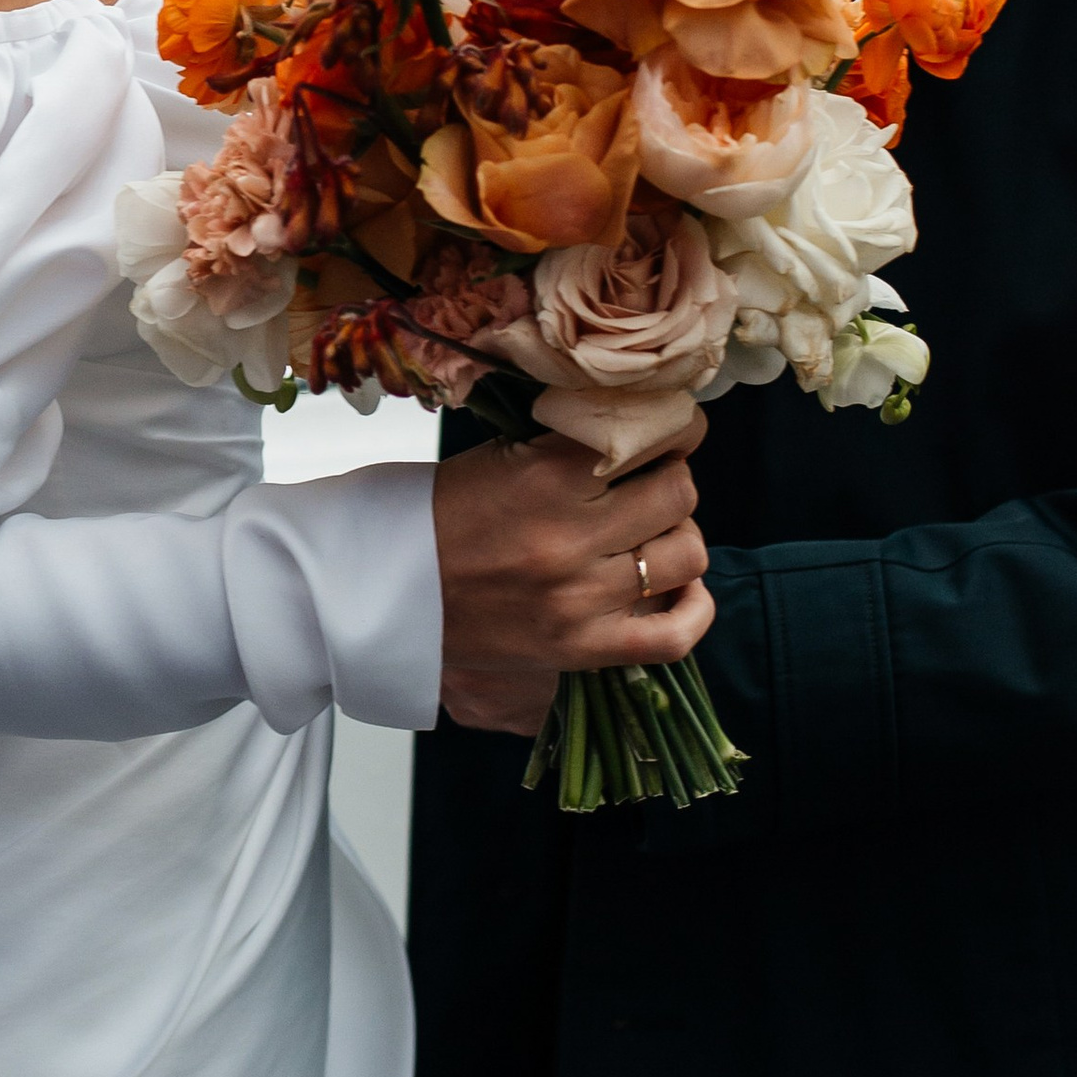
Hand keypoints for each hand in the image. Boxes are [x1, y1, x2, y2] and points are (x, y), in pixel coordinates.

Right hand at [431, 417, 712, 736]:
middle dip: (671, 481)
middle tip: (651, 482)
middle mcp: (570, 537)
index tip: (671, 428)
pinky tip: (680, 587)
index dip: (674, 427)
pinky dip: (693, 610)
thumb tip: (642, 428)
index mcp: (545, 476)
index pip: (651, 437)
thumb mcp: (500, 458)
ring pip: (686, 555)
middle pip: (678, 495)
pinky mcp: (580, 649)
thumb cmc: (437, 517)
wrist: (383, 591)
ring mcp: (579, 599)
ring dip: (677, 537)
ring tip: (651, 534)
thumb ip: (572, 445)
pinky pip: (673, 636)